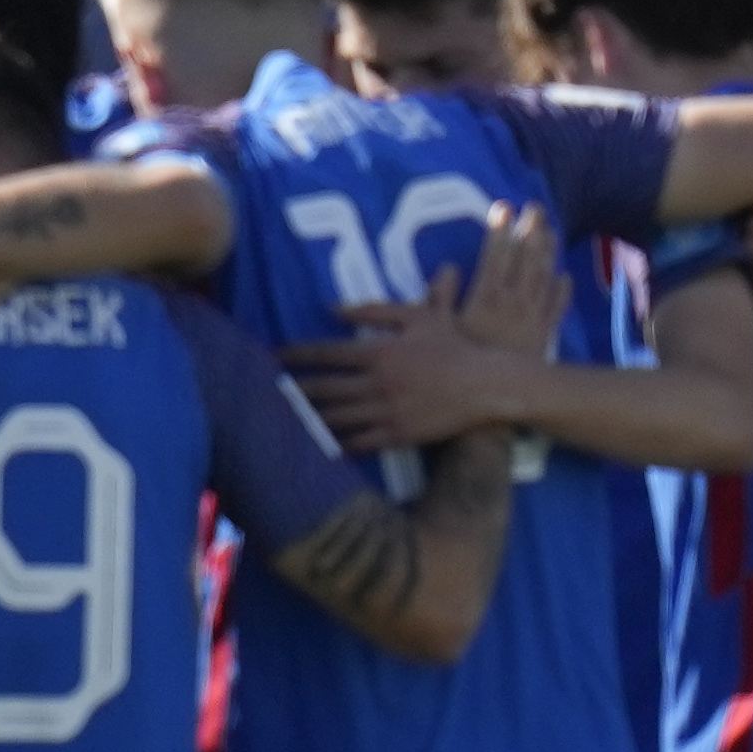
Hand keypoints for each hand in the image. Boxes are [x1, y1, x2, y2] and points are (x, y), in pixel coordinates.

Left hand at [288, 289, 541, 455]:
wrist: (488, 385)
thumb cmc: (454, 346)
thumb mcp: (420, 316)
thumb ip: (375, 309)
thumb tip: (333, 306)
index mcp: (380, 352)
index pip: (326, 353)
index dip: (297, 355)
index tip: (275, 357)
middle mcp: (378, 383)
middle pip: (322, 388)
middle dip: (292, 390)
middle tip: (265, 393)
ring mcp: (387, 411)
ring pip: (335, 418)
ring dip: (306, 419)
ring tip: (281, 419)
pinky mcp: (397, 435)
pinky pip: (357, 442)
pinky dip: (334, 444)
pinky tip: (315, 445)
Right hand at [444, 207, 564, 362]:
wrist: (494, 401)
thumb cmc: (460, 366)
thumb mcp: (438, 331)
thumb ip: (439, 298)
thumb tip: (448, 267)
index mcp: (485, 299)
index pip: (495, 256)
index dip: (499, 231)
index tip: (502, 208)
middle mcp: (513, 303)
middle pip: (525, 260)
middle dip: (530, 231)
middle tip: (535, 207)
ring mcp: (533, 317)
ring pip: (544, 276)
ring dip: (548, 251)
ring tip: (550, 228)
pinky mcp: (544, 334)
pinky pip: (557, 307)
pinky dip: (562, 290)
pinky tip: (564, 276)